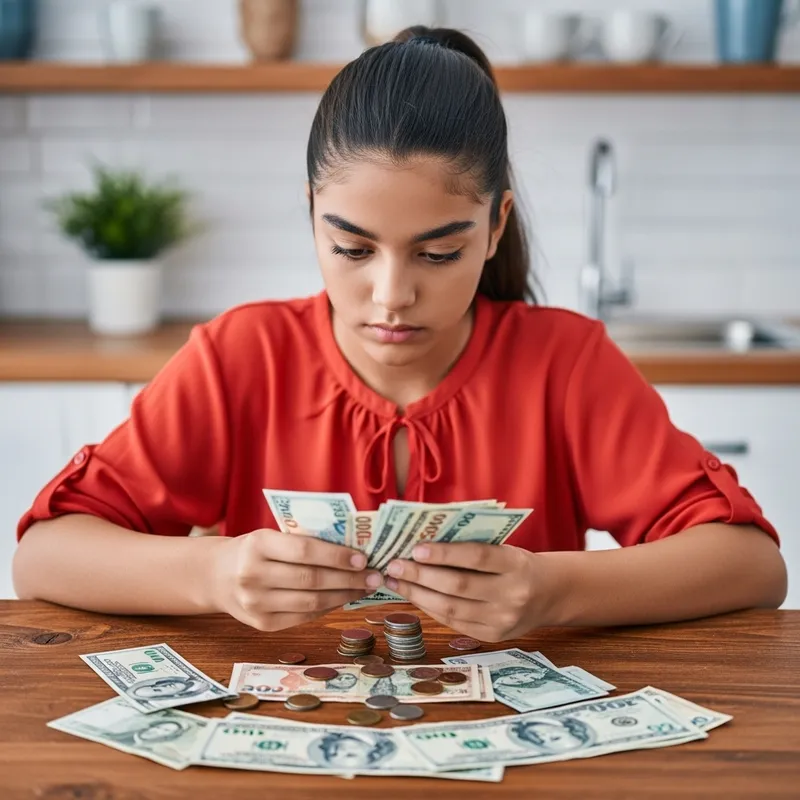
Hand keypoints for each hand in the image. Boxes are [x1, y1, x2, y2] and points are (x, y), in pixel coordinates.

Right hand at [211, 528, 382, 631]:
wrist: (216, 576)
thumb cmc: (255, 550)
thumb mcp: (271, 536)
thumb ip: (304, 541)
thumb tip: (353, 549)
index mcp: (258, 545)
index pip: (305, 551)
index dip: (337, 556)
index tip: (363, 558)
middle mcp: (253, 575)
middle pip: (311, 580)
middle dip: (349, 578)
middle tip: (375, 576)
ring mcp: (256, 603)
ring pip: (311, 602)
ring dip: (344, 596)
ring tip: (365, 588)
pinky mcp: (262, 624)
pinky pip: (304, 616)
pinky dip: (328, 608)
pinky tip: (343, 599)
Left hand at [384, 543, 547, 641]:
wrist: (549, 594)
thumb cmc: (516, 564)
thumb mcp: (505, 549)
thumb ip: (472, 548)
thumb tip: (423, 546)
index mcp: (516, 564)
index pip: (476, 557)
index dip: (445, 553)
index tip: (416, 548)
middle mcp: (512, 594)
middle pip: (458, 585)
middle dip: (420, 575)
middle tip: (394, 565)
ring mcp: (503, 620)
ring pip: (451, 608)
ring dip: (417, 594)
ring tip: (396, 581)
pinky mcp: (492, 636)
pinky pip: (453, 622)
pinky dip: (429, 607)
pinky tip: (413, 595)